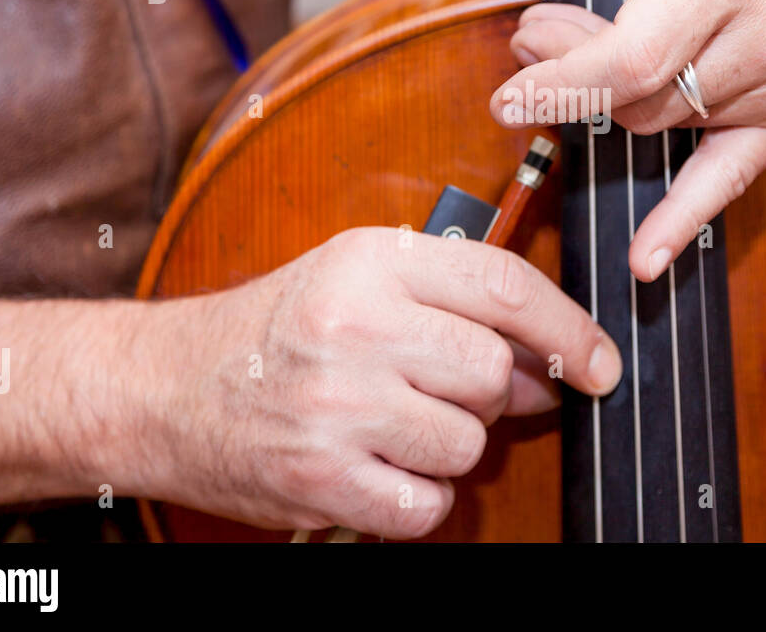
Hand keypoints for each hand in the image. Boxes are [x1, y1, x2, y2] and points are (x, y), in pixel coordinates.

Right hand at [156, 227, 619, 537]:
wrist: (166, 389)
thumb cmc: (276, 330)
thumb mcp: (357, 277)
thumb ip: (453, 303)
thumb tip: (554, 364)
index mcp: (371, 261)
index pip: (504, 286)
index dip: (568, 327)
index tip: (599, 362)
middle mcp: (355, 326)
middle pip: (493, 372)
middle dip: (491, 392)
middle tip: (448, 391)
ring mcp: (336, 406)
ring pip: (467, 441)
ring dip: (451, 445)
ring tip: (397, 424)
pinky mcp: (321, 480)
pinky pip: (428, 504)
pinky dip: (419, 496)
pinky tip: (383, 466)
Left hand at [486, 0, 765, 282]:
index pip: (628, 60)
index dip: (558, 86)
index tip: (507, 96)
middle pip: (640, 97)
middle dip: (572, 83)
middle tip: (532, 40)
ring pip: (668, 126)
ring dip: (612, 110)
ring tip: (574, 59)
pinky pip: (735, 174)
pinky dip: (689, 217)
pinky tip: (646, 259)